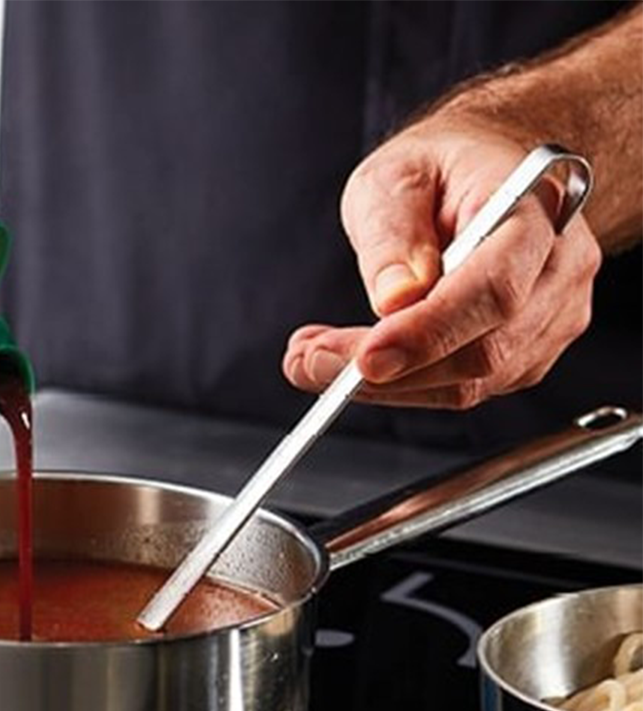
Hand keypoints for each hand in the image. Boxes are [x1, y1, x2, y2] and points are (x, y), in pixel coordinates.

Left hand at [283, 114, 600, 408]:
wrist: (489, 168)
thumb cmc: (443, 166)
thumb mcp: (395, 177)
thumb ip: (393, 234)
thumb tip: (394, 300)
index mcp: (536, 210)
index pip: (494, 289)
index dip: (430, 332)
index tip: (365, 359)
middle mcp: (559, 268)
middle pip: (483, 351)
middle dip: (387, 371)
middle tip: (306, 361)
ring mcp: (554, 315)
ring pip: (472, 383)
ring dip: (385, 384)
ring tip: (314, 358)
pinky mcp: (530, 349)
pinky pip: (466, 387)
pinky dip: (403, 385)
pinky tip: (356, 360)